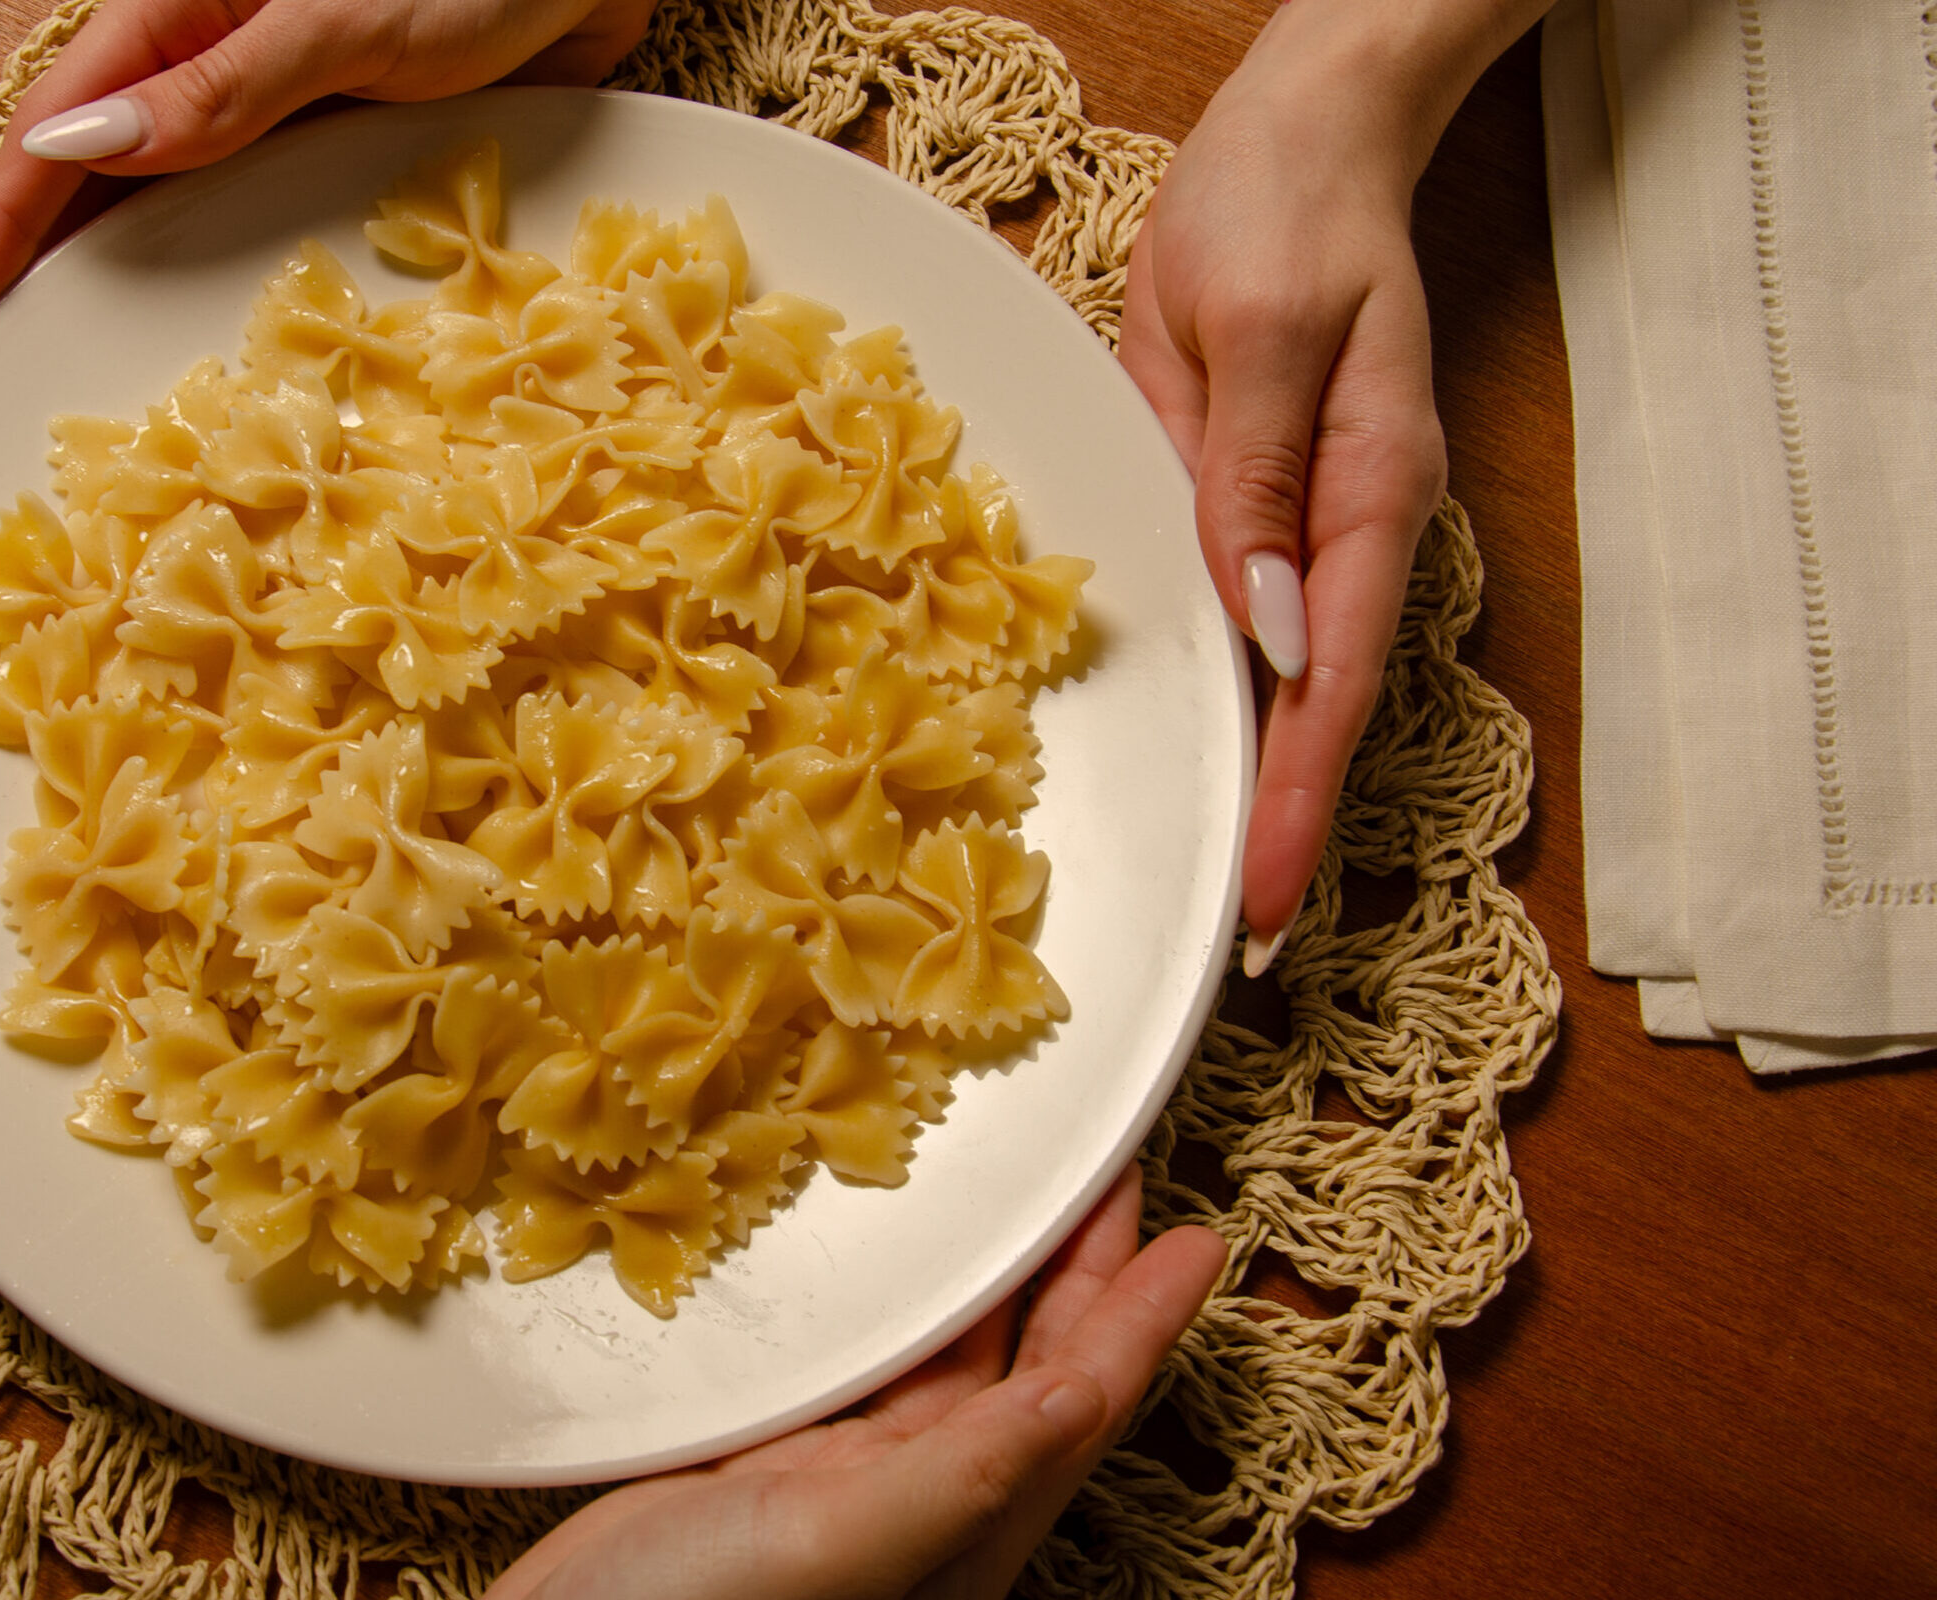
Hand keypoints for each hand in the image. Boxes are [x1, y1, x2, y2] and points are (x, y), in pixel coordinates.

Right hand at [0, 0, 658, 357]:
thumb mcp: (335, 22)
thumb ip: (220, 90)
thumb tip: (80, 148)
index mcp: (180, 15)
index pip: (53, 132)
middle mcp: (213, 66)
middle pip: (97, 180)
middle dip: (41, 271)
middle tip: (1, 376)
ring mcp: (276, 109)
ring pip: (173, 208)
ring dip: (128, 285)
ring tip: (85, 376)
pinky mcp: (342, 144)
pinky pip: (263, 222)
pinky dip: (227, 279)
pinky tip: (214, 339)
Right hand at [485, 1167, 1224, 1599]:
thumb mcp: (842, 1546)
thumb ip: (960, 1475)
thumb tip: (1077, 1394)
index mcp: (967, 1528)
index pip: (1083, 1402)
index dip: (1144, 1318)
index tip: (1203, 1239)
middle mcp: (926, 1499)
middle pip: (1035, 1368)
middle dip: (1086, 1277)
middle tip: (1121, 1183)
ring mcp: (849, 1477)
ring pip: (956, 1355)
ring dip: (1003, 1275)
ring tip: (1040, 1199)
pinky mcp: (777, 1457)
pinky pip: (870, 1358)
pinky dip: (901, 1300)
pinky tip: (899, 1260)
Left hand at [1117, 0, 1541, 971]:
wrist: (1300, 141)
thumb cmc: (1279, 212)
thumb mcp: (1254, 326)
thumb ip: (1254, 477)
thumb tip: (1270, 623)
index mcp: (1366, 496)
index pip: (1335, 679)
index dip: (1297, 797)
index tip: (1264, 896)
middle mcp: (1353, 531)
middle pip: (1325, 707)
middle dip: (1287, 825)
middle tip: (1244, 945)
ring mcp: (1314, 527)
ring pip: (1295, 684)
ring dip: (1265, 785)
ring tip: (1231, 898)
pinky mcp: (1267, 509)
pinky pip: (1258, 630)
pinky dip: (1240, 710)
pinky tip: (1212, 770)